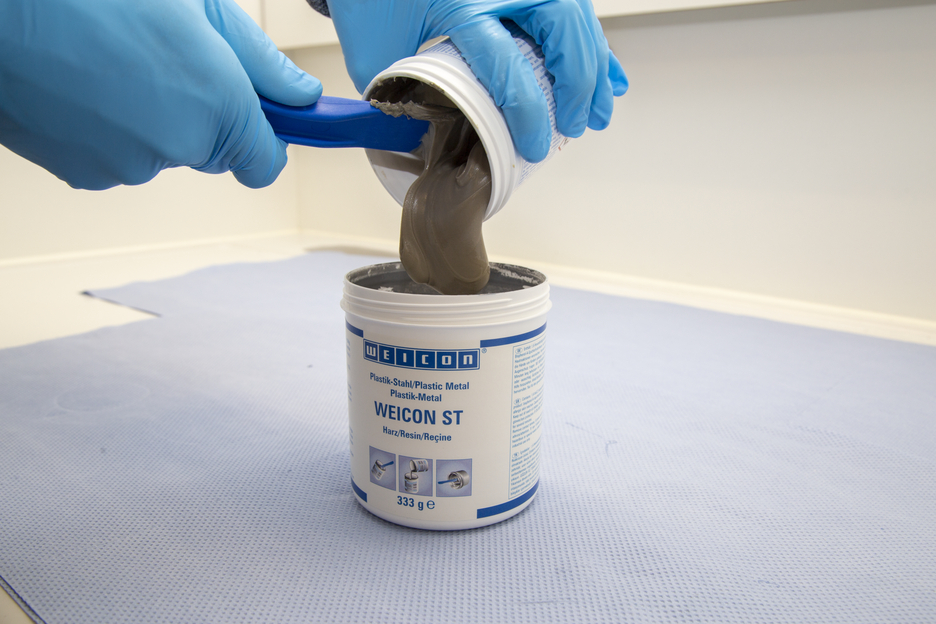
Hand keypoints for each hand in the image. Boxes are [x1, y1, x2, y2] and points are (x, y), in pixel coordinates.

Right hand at [0, 0, 321, 189]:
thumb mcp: (197, 4)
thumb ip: (258, 59)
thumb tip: (299, 94)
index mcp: (217, 103)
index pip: (265, 160)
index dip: (265, 139)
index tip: (262, 118)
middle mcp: (177, 147)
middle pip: (210, 149)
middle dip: (200, 112)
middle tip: (160, 55)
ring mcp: (126, 166)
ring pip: (158, 151)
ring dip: (147, 117)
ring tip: (108, 60)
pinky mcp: (82, 176)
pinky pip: (113, 157)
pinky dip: (105, 128)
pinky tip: (81, 81)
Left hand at [328, 0, 627, 162]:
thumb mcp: (373, 49)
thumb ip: (398, 95)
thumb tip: (421, 142)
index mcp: (459, 3)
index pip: (507, 66)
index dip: (528, 114)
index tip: (536, 146)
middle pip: (560, 30)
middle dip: (577, 85)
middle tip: (576, 126)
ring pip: (575, 14)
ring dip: (594, 64)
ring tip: (599, 110)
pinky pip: (572, 4)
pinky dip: (591, 39)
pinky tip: (606, 72)